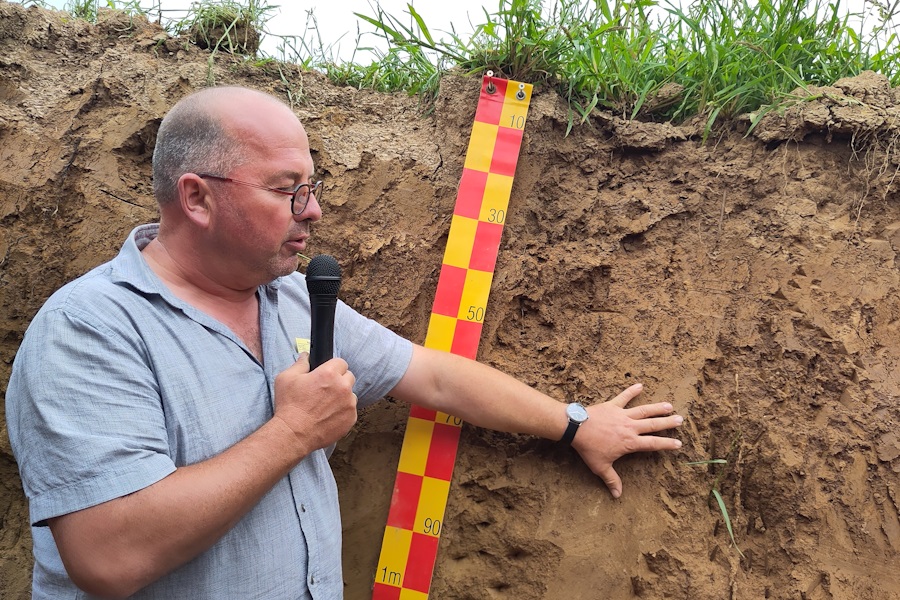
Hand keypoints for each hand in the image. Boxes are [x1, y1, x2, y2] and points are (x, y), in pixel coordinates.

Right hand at [273, 353, 357, 456]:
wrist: (294, 434)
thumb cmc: (289, 406)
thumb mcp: (286, 378)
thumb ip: (300, 364)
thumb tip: (306, 356)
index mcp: (329, 373)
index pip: (341, 362)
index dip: (333, 368)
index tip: (326, 374)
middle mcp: (343, 387)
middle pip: (349, 377)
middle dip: (339, 381)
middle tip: (325, 390)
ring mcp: (349, 404)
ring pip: (351, 395)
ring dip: (342, 397)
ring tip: (326, 405)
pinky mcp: (351, 419)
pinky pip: (351, 410)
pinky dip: (343, 412)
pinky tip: (329, 416)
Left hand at [572, 383, 682, 498]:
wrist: (576, 428)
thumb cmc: (588, 448)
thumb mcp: (600, 467)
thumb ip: (612, 480)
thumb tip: (618, 496)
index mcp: (630, 442)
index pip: (653, 444)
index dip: (667, 444)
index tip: (678, 444)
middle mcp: (630, 427)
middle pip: (653, 424)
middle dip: (668, 422)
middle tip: (680, 419)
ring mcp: (622, 415)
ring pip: (644, 410)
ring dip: (657, 407)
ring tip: (669, 405)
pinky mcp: (612, 405)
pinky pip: (624, 397)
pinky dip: (632, 391)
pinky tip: (640, 384)